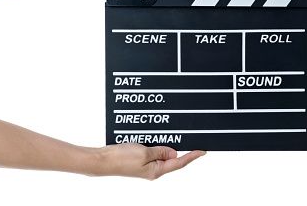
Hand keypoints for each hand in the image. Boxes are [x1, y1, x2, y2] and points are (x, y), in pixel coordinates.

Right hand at [90, 142, 205, 179]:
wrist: (102, 160)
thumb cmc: (121, 158)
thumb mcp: (145, 151)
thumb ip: (161, 151)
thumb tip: (174, 152)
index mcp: (157, 170)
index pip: (179, 162)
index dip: (192, 156)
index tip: (203, 151)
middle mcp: (153, 170)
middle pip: (172, 159)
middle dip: (180, 148)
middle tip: (188, 138)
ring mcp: (146, 166)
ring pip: (162, 154)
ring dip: (166, 145)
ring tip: (170, 136)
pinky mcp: (139, 161)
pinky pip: (153, 152)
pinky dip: (157, 145)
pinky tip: (156, 139)